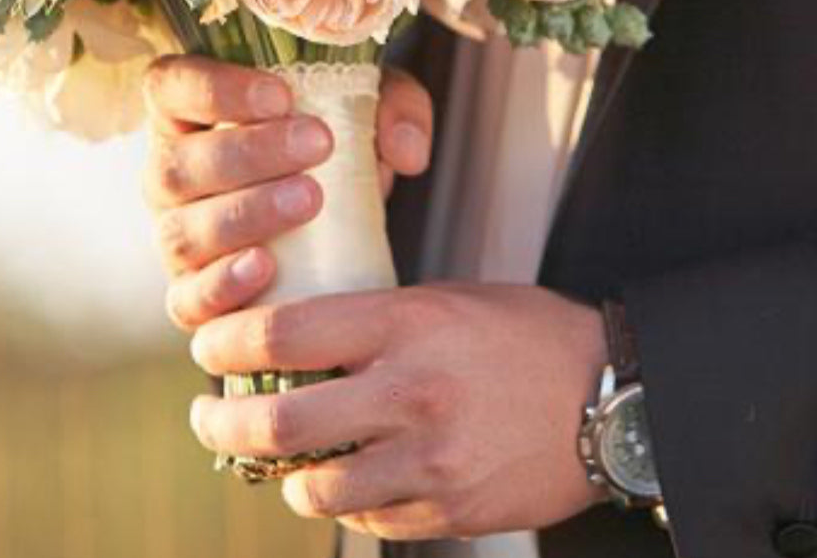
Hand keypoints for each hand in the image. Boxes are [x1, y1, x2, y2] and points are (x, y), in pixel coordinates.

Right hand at [142, 56, 432, 332]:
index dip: (215, 90)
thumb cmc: (335, 141)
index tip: (281, 93)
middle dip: (247, 153)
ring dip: (245, 214)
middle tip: (318, 142)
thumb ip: (395, 108)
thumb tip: (405, 150)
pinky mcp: (191, 296)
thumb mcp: (372, 105)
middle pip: (174, 164)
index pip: (170, 86)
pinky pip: (188, 300)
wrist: (342, 216)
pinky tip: (266, 267)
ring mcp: (174, 237)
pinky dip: (222, 286)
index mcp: (186, 111)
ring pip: (181, 231)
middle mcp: (167, 173)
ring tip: (310, 199)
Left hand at [188, 284, 607, 540]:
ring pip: (315, 487)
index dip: (228, 343)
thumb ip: (372, 317)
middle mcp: (411, 393)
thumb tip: (294, 338)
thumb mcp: (444, 298)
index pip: (285, 335)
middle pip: (280, 423)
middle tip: (209, 416)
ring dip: (281, 475)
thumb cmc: (522, 334)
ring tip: (274, 458)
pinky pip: (368, 518)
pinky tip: (342, 477)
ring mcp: (431, 462)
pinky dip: (342, 500)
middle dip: (223, 424)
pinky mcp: (450, 512)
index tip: (208, 346)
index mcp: (405, 324)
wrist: (608, 397)